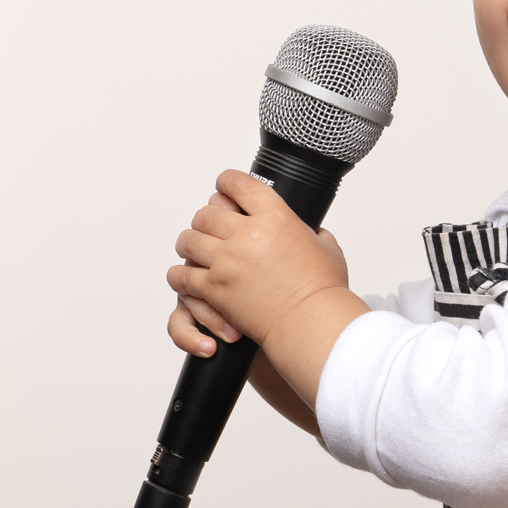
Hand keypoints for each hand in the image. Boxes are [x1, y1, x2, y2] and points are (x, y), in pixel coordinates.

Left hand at [166, 170, 367, 411]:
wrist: (311, 324)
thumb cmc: (322, 291)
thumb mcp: (327, 248)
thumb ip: (314, 233)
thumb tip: (311, 231)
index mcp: (274, 217)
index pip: (239, 184)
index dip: (227, 183)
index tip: (223, 188)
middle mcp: (246, 235)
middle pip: (207, 213)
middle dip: (206, 219)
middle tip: (209, 228)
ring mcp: (227, 261)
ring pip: (188, 240)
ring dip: (190, 244)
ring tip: (195, 250)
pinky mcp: (214, 288)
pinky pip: (181, 276)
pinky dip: (181, 276)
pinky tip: (187, 278)